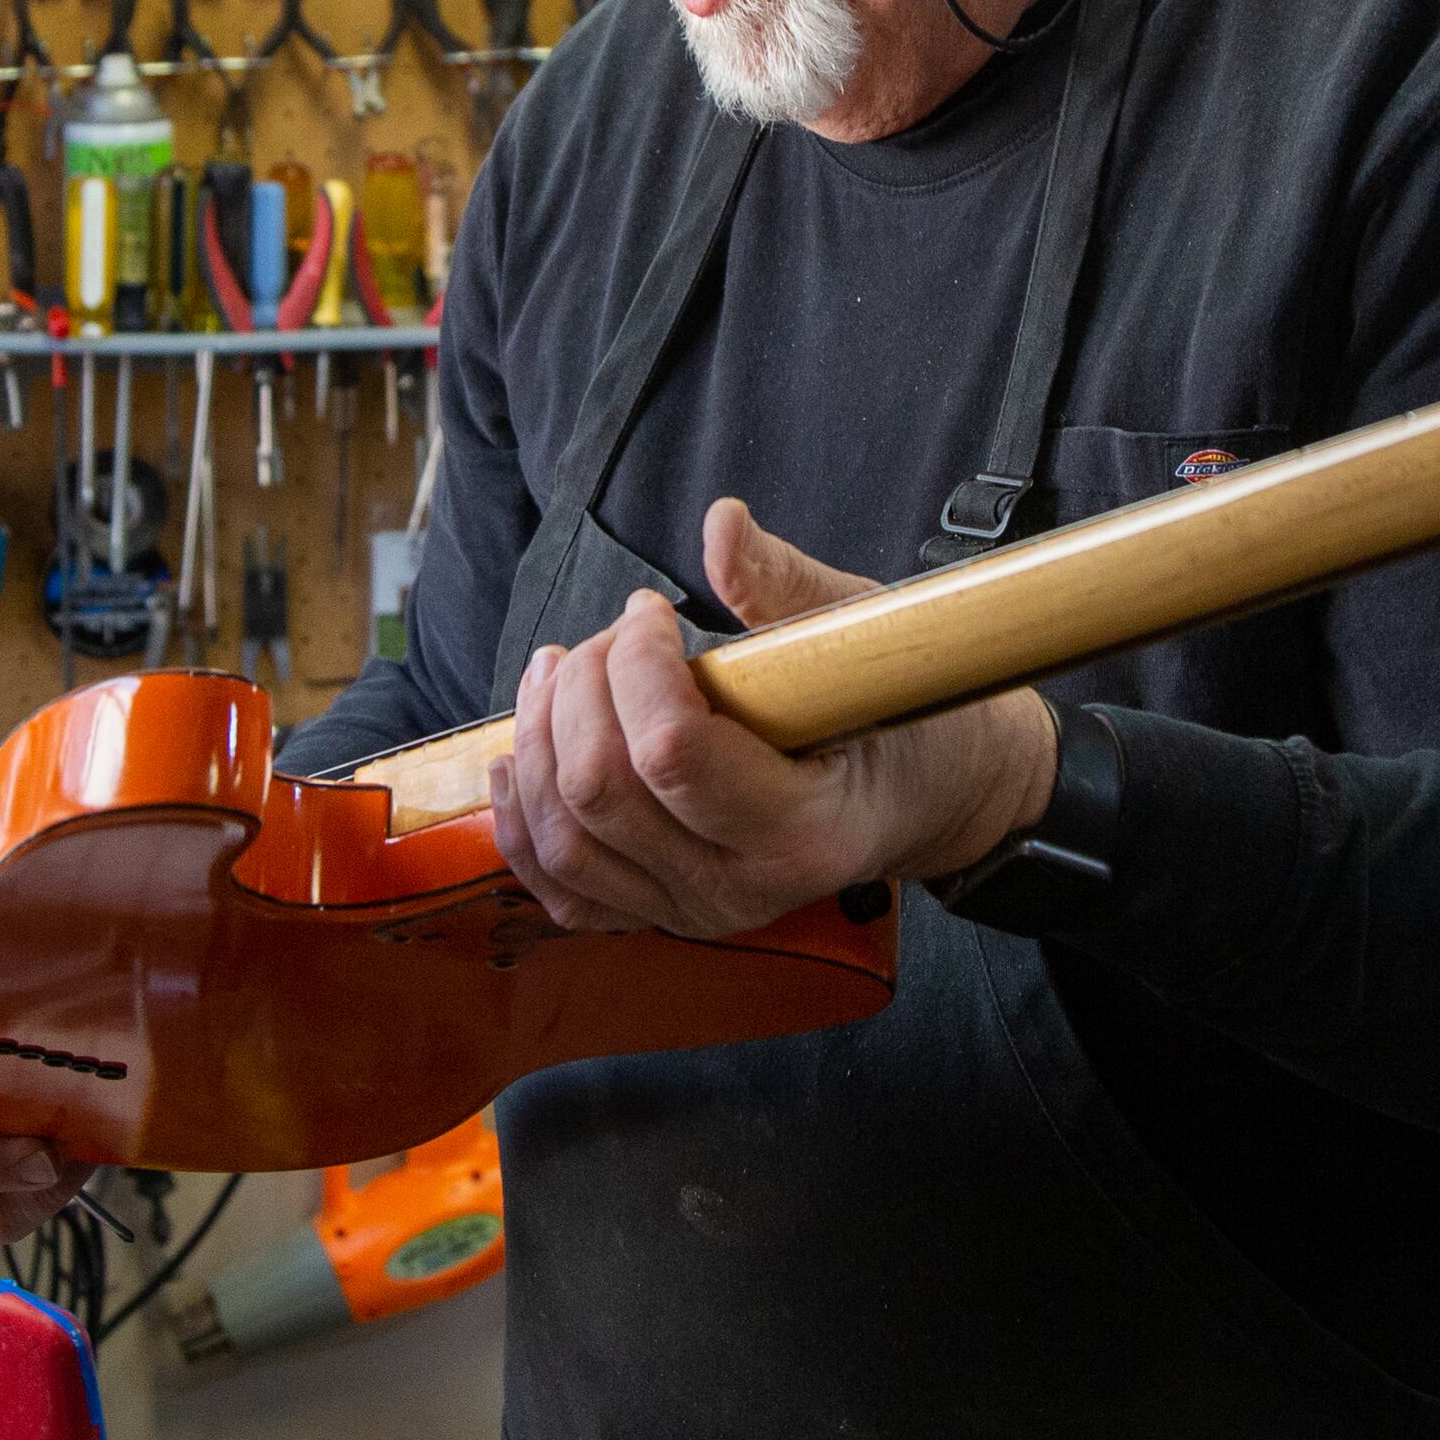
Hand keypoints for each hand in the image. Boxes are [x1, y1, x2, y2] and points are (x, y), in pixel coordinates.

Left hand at [487, 497, 1055, 938]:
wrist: (920, 800)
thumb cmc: (892, 715)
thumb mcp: (860, 637)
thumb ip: (783, 584)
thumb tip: (720, 526)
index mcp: (805, 827)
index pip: (671, 753)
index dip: (637, 664)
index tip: (652, 611)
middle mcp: (742, 886)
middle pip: (600, 792)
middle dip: (585, 689)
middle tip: (615, 637)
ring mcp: (691, 911)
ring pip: (565, 838)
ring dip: (540, 739)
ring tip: (559, 672)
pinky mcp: (654, 913)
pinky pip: (558, 887)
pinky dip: (521, 820)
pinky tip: (519, 757)